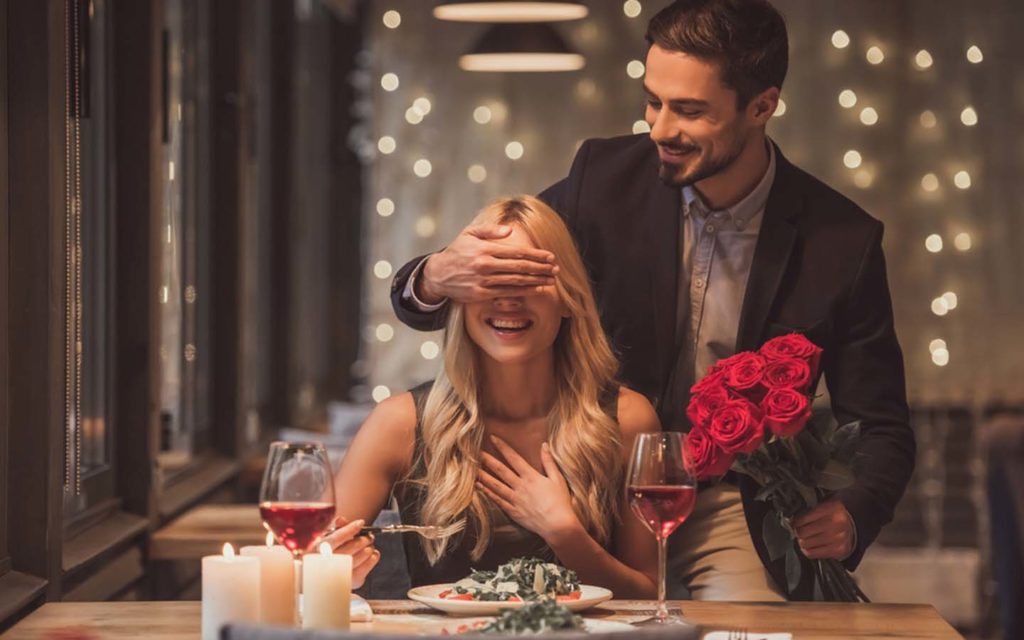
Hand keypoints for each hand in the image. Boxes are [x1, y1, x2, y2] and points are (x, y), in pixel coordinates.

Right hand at [322, 517, 379, 587]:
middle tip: (368, 536)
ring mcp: (341, 574)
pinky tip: (369, 555)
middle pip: (353, 546)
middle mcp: (329, 563)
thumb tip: (340, 520)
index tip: (360, 523)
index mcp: (320, 550)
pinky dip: (373, 557)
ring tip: (368, 546)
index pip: (337, 538)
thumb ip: (337, 529)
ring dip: (369, 547)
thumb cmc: (328, 555)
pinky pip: (369, 564)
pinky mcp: (353, 581)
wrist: (325, 579)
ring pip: (364, 554)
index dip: (350, 528)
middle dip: (365, 538)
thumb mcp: (328, 540)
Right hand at [418, 224, 557, 303]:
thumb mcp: (470, 234)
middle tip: (556, 269)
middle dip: (541, 268)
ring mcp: (483, 281)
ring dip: (536, 281)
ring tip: (551, 280)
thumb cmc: (457, 251)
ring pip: (516, 281)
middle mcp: (485, 265)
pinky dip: (524, 291)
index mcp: (484, 249)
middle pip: (520, 267)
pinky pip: (507, 293)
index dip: (536, 255)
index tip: (550, 256)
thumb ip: (490, 230)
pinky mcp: (481, 294)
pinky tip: (536, 289)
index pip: (516, 252)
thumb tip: (510, 231)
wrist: (438, 274)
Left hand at [476, 436, 579, 542]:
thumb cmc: (560, 502)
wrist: (558, 525)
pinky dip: (487, 493)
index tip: (492, 438)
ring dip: (483, 476)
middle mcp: (520, 486)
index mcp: (531, 476)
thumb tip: (544, 445)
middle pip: (500, 470)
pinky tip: (480, 487)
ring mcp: (515, 499)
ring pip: (495, 485)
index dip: (502, 447)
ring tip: (472, 469)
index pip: (514, 458)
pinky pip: (498, 500)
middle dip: (487, 459)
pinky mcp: (513, 511)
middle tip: (475, 452)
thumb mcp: (558, 479)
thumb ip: (549, 461)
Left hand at [793, 497, 855, 559]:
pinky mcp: (839, 551)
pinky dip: (807, 550)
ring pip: (806, 544)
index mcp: (832, 508)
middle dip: (798, 532)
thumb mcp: (827, 503)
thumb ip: (812, 509)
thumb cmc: (838, 512)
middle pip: (803, 532)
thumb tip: (791, 520)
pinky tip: (809, 546)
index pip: (803, 518)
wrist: (859, 524)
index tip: (792, 523)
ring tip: (805, 538)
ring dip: (802, 541)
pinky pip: (813, 554)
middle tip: (798, 531)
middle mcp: (836, 523)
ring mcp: (839, 538)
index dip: (794, 522)